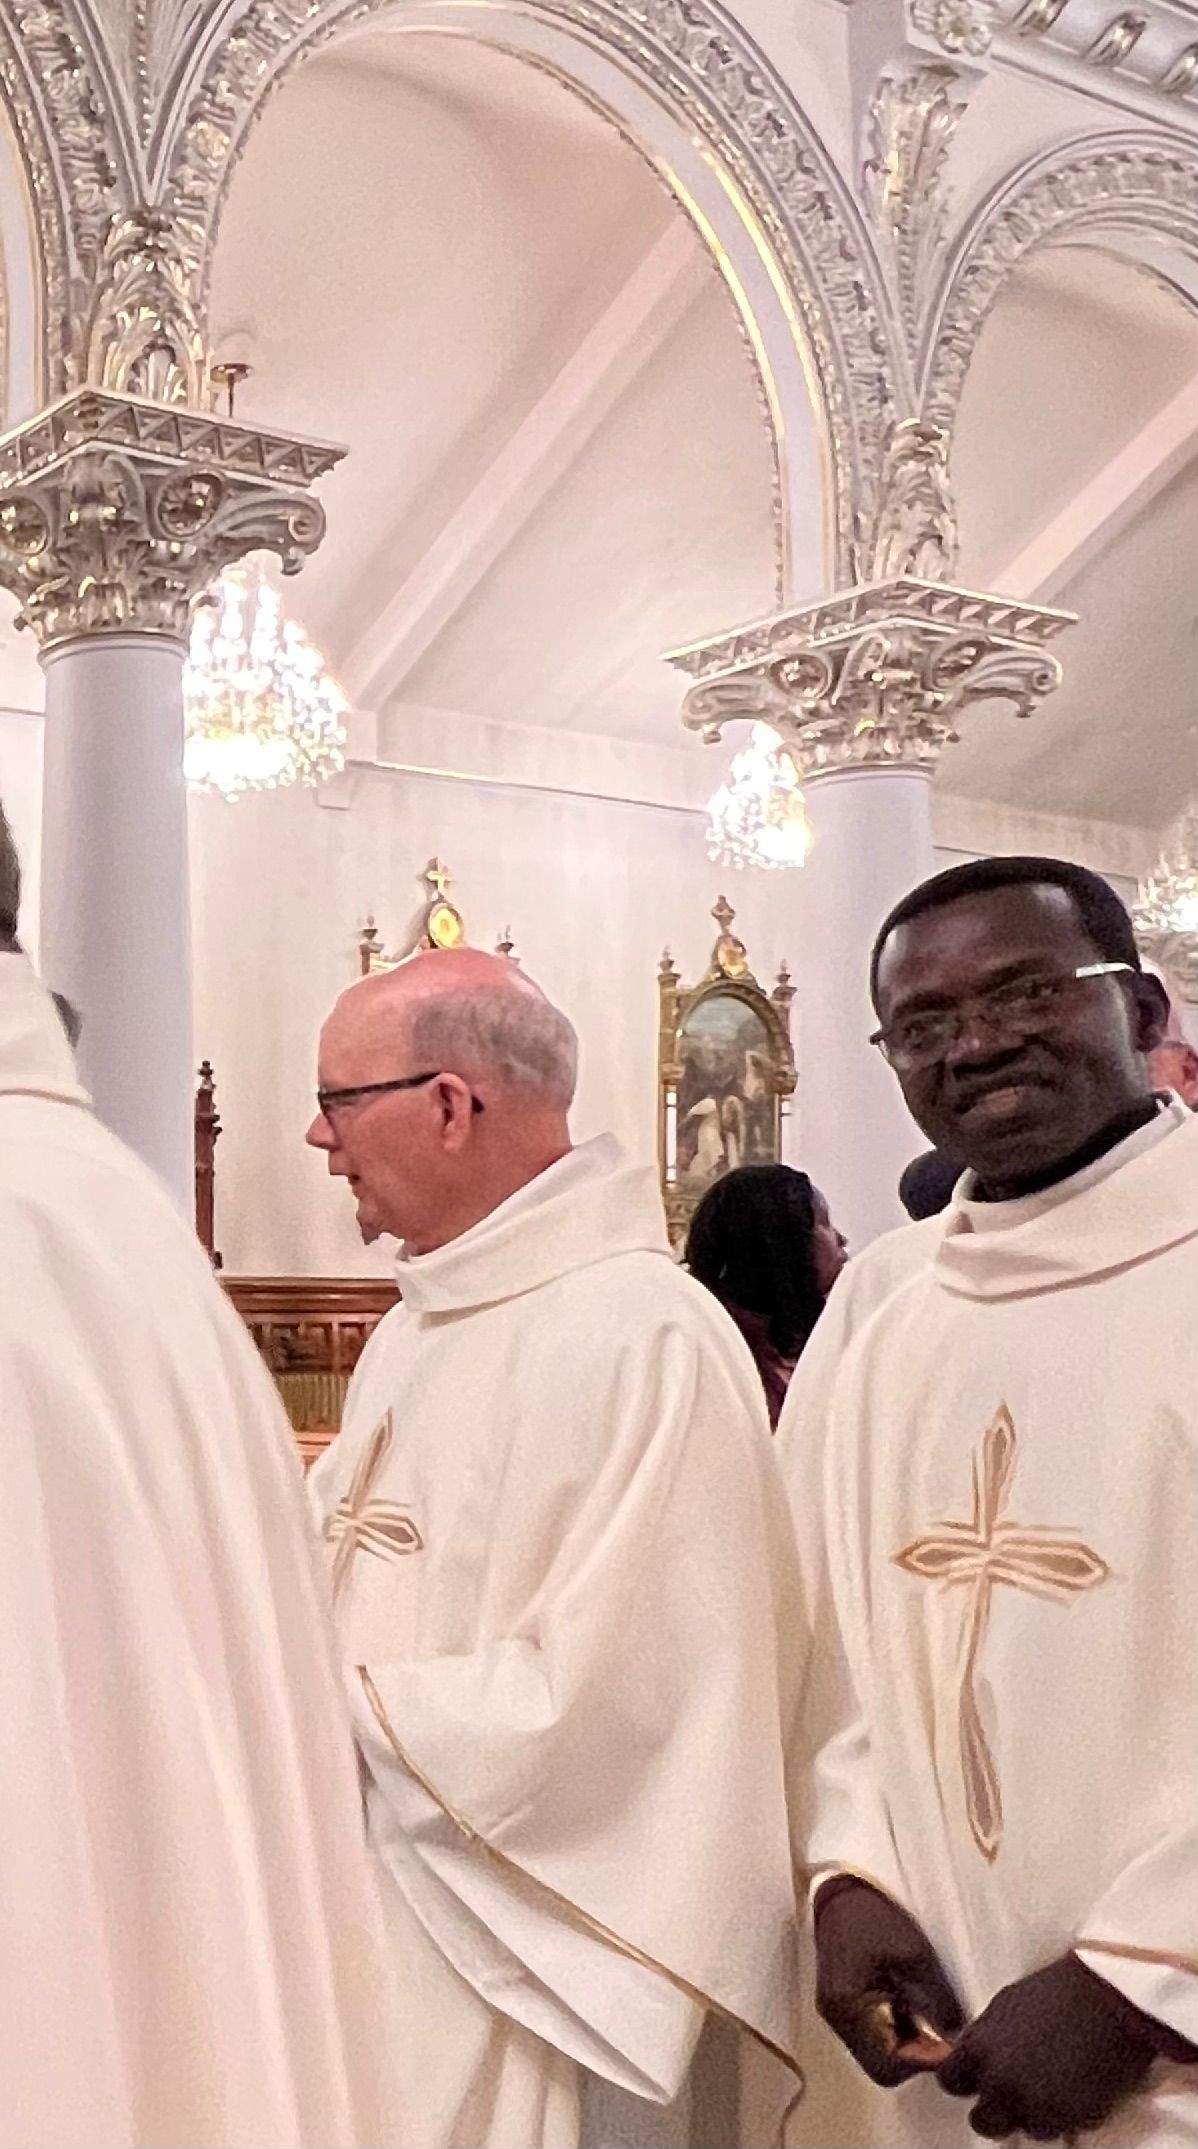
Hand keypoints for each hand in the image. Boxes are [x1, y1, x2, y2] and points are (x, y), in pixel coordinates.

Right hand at [814, 1875, 965, 2086]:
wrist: (840, 1887)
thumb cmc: (873, 1915)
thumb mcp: (913, 1954)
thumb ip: (937, 1999)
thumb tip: (959, 2036)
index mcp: (846, 2006)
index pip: (885, 2064)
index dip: (920, 2063)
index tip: (948, 2048)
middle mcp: (837, 2019)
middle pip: (880, 2065)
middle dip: (915, 2058)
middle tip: (945, 2039)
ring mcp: (838, 2014)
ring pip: (877, 2053)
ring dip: (908, 2046)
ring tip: (934, 2022)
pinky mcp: (846, 2005)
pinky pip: (874, 2035)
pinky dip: (898, 2032)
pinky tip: (916, 2010)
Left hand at [939, 1952, 1179, 2140]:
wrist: (1109, 1999)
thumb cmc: (1058, 1993)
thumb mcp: (1005, 2007)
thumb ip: (985, 2040)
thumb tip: (975, 2059)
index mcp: (978, 2049)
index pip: (951, 2082)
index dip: (965, 2081)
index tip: (977, 2078)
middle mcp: (999, 2083)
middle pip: (982, 2119)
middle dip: (995, 2109)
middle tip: (1015, 2092)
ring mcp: (1032, 2105)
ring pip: (1020, 2128)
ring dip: (1030, 2113)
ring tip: (1050, 2086)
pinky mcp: (1065, 2120)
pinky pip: (1052, 2131)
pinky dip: (1058, 2118)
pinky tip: (1070, 2092)